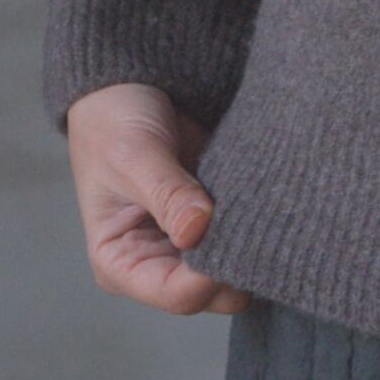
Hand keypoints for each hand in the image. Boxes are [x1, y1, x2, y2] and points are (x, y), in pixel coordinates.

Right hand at [64, 84, 253, 317]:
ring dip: (251, 244)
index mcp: (121, 264)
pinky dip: (258, 225)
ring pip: (237, 272)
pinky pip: (248, 240)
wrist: (131, 84)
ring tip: (257, 204)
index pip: (178, 295)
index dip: (211, 277)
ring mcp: (189, 247)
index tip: (235, 237)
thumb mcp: (133, 155)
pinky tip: (265, 197)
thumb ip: (167, 193)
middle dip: (236, 264)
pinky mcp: (216, 223)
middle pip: (215, 293)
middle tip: (254, 219)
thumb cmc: (114, 122)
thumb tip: (198, 229)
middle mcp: (156, 265)